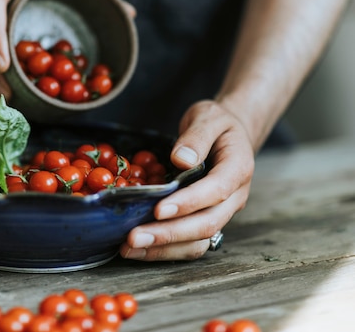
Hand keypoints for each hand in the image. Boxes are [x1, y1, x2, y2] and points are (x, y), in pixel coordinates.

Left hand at [120, 100, 255, 260]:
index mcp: (238, 168)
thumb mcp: (208, 116)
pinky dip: (164, 250)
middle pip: (206, 224)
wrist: (229, 136)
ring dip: (163, 249)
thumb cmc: (216, 125)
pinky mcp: (206, 221)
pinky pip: (189, 243)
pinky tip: (137, 249)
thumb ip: (197, 136)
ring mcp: (221, 213)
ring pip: (198, 241)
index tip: (158, 209)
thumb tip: (182, 159)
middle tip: (133, 238)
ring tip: (129, 249)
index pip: (217, 190)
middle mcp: (234, 197)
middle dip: (168, 234)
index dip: (188, 202)